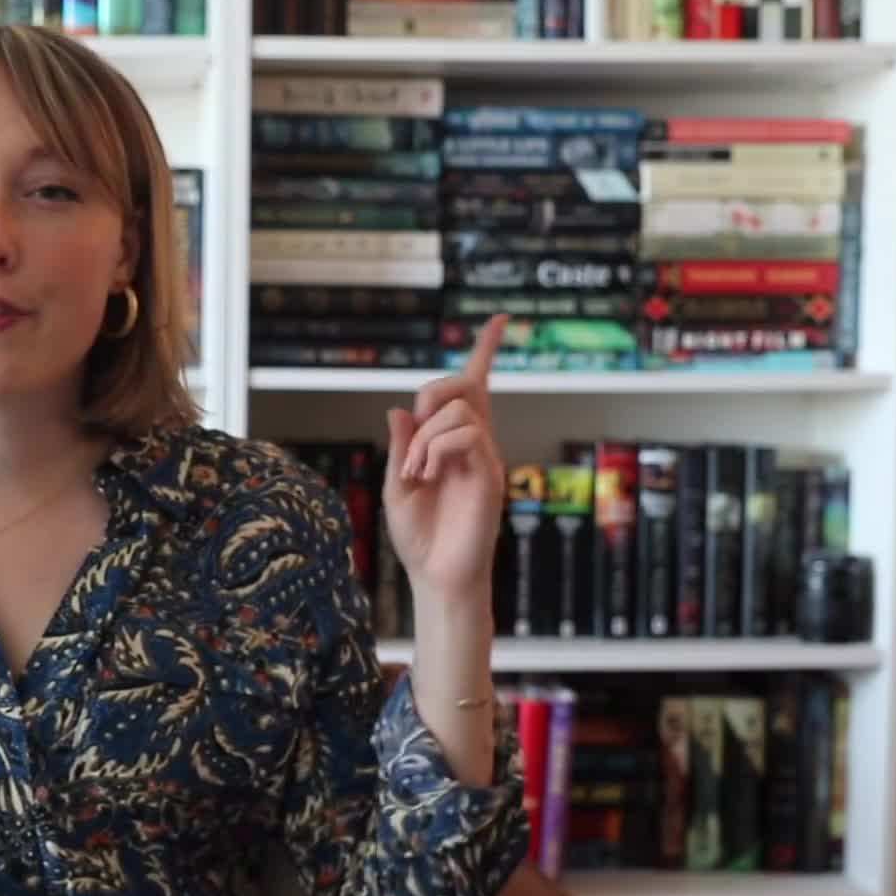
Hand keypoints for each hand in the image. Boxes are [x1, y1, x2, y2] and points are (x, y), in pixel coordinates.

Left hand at [383, 315, 508, 605]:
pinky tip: (428, 476)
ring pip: (459, 410)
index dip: (485, 351)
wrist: (437, 575)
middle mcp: (473, 444)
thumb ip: (401, 446)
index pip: (472, 387)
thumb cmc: (419, 536)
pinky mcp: (489, 474)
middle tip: (413, 436)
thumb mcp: (396, 485)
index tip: (499, 319)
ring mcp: (484, 457)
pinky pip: (465, 436)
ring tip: (417, 473)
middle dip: (432, 393)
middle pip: (462, 385)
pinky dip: (436, 449)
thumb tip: (400, 408)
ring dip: (425, 437)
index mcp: (451, 443)